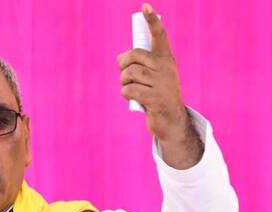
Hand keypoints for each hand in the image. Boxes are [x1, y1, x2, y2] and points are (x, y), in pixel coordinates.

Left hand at [118, 3, 202, 168]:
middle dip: (123, 64)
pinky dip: (126, 94)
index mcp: (166, 60)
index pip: (160, 36)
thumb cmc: (158, 96)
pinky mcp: (155, 99)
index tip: (145, 6)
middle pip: (134, 56)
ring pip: (129, 73)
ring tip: (130, 88)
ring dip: (124, 82)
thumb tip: (120, 56)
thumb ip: (141, 65)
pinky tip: (133, 99)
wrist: (172, 121)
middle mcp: (166, 68)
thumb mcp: (154, 77)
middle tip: (125, 74)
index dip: (152, 21)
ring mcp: (162, 83)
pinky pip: (129, 90)